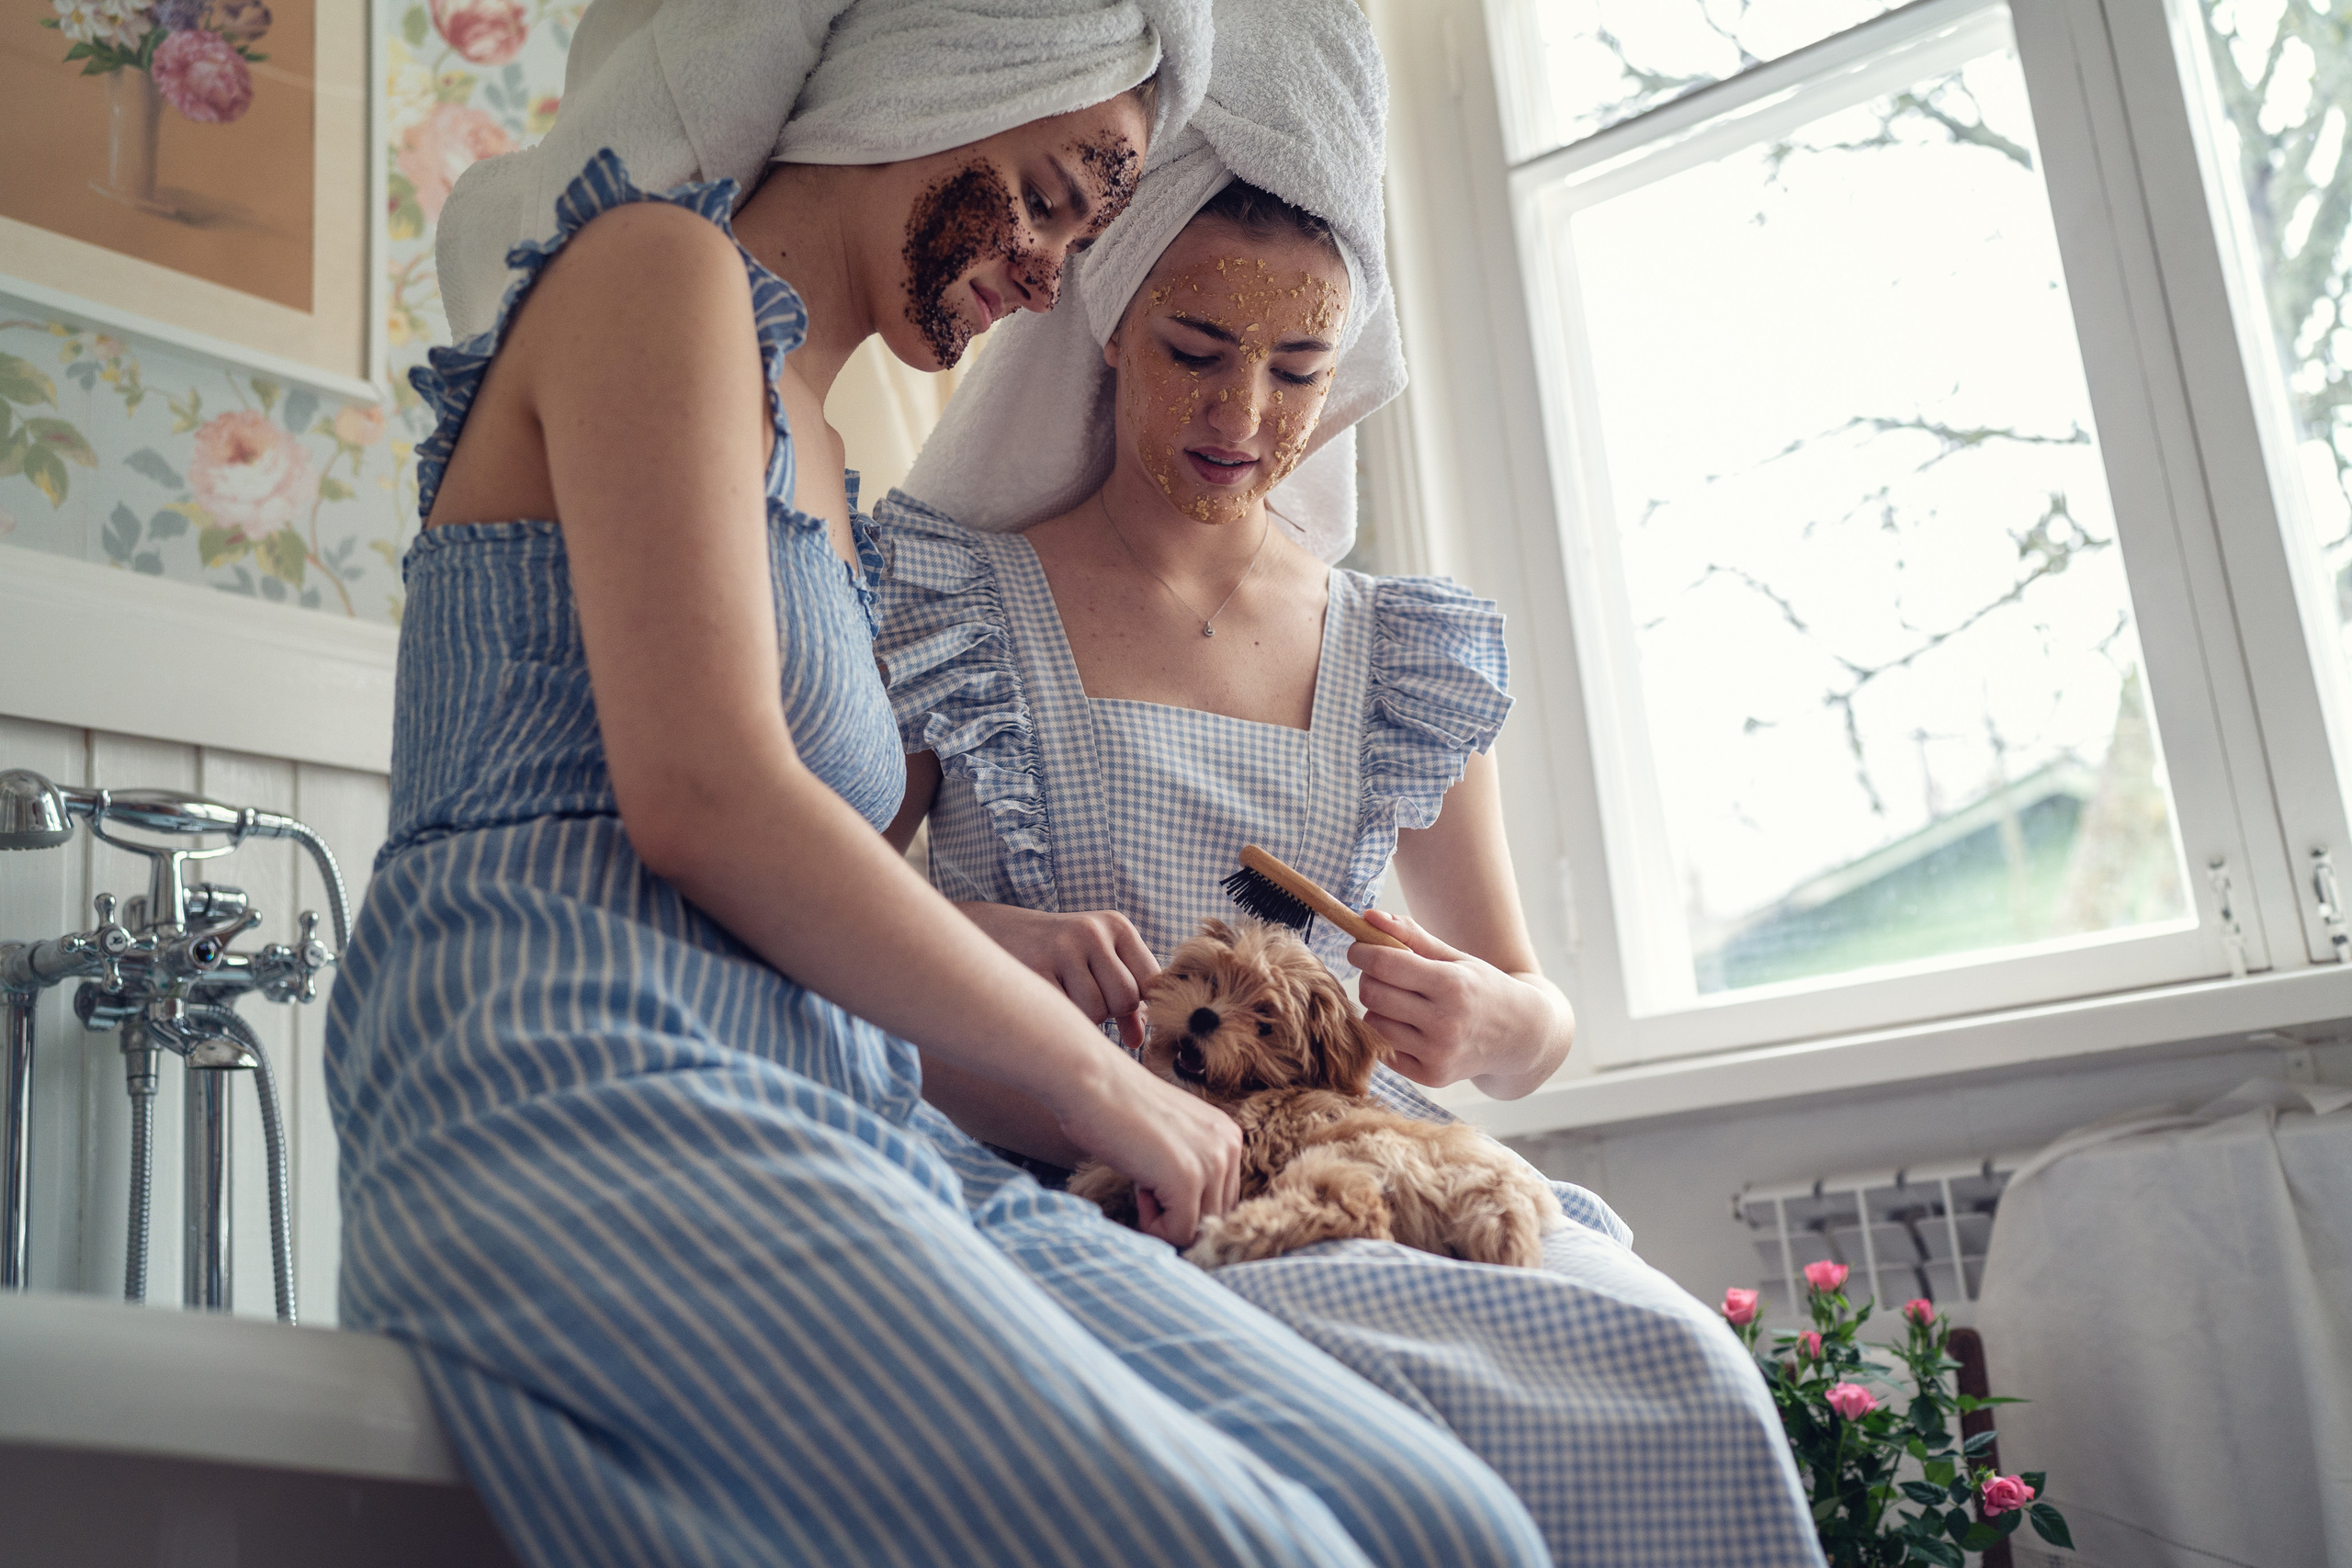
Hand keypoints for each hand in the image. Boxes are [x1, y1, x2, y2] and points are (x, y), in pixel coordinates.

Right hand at [958, 903, 1158, 1048]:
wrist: (991, 929)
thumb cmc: (1055, 953)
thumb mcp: (1096, 961)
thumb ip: (1124, 997)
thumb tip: (1139, 1042)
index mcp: (1115, 925)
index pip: (1151, 980)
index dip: (1140, 1005)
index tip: (1121, 1012)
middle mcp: (1091, 931)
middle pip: (1124, 999)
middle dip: (1110, 1014)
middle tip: (1083, 1003)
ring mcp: (1060, 949)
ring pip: (1094, 1012)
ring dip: (1081, 1020)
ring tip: (1061, 1000)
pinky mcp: (1032, 970)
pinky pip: (1063, 1014)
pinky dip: (1058, 1021)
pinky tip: (1045, 1007)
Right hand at [1043, 1053, 1242, 1246]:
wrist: (1091, 1081)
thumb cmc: (1117, 1109)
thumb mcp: (1171, 1136)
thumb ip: (1192, 1165)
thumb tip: (1193, 1220)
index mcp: (1228, 1135)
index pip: (1221, 1199)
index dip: (1182, 1198)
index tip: (1153, 1168)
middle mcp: (1230, 1146)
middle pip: (1213, 1217)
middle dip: (1176, 1210)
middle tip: (1144, 1174)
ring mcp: (1213, 1162)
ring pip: (1197, 1229)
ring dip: (1163, 1216)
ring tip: (1141, 1175)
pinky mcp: (1188, 1180)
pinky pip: (1178, 1233)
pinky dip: (1151, 1224)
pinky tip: (1138, 1186)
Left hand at [1351, 909, 1569, 1096]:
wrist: (1520, 1035)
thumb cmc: (1481, 988)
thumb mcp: (1455, 957)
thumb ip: (1410, 936)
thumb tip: (1368, 916)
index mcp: (1452, 984)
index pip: (1385, 965)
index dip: (1362, 953)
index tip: (1358, 949)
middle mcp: (1446, 1022)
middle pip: (1373, 994)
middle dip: (1369, 978)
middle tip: (1382, 974)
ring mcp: (1438, 1054)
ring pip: (1374, 1022)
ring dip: (1379, 1008)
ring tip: (1403, 1002)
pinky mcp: (1432, 1077)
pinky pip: (1385, 1050)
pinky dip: (1391, 1035)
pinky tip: (1413, 1028)